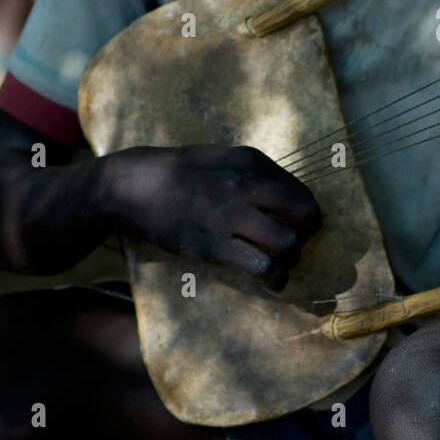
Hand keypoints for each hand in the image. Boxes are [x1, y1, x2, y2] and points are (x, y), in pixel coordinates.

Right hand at [100, 145, 321, 291]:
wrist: (133, 185)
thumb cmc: (180, 173)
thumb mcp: (223, 159)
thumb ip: (255, 174)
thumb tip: (288, 198)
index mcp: (252, 162)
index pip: (302, 192)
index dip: (306, 214)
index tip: (299, 226)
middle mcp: (246, 185)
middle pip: (304, 216)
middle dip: (305, 235)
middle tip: (292, 245)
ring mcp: (230, 215)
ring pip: (287, 243)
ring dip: (290, 259)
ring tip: (280, 264)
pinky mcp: (214, 244)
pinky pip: (262, 266)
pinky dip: (275, 278)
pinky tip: (272, 281)